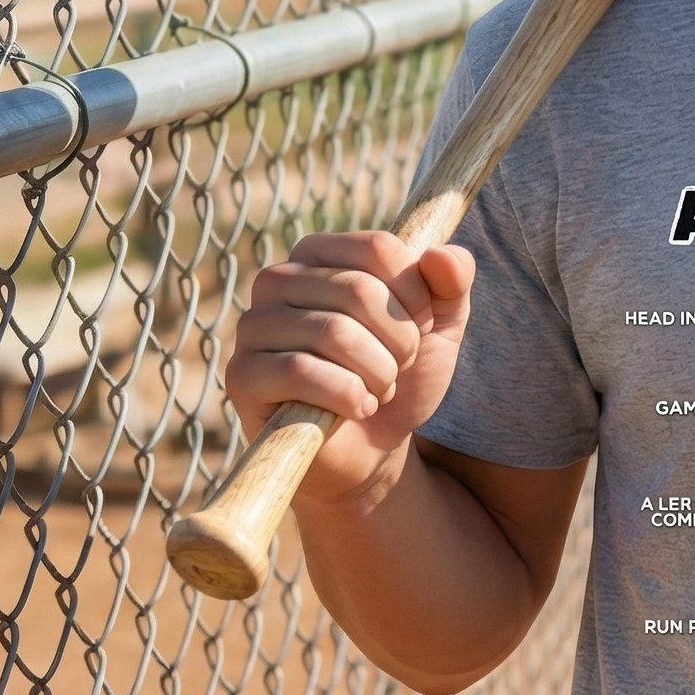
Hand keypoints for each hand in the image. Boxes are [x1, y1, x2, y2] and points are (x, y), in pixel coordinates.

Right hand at [224, 231, 476, 505]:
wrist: (375, 446)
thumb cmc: (403, 373)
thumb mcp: (442, 323)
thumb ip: (452, 281)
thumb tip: (441, 255)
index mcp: (321, 253)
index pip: (379, 249)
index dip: (416, 295)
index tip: (420, 327)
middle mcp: (278, 279)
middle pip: (359, 291)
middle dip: (400, 341)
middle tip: (399, 367)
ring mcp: (253, 326)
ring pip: (334, 333)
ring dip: (379, 373)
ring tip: (380, 389)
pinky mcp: (243, 375)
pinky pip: (303, 372)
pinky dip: (348, 396)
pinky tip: (357, 409)